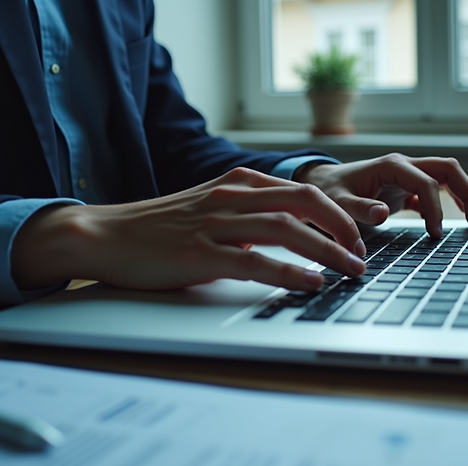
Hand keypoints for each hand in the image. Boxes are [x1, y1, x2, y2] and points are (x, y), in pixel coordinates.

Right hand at [12, 168, 366, 291]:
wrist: (104, 235)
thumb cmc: (158, 228)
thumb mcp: (210, 209)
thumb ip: (248, 215)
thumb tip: (289, 235)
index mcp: (237, 184)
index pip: (302, 190)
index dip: (338, 212)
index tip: (357, 235)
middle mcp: (231, 197)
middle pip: (304, 202)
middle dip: (342, 227)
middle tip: (362, 253)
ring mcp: (215, 224)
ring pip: (286, 230)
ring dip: (326, 251)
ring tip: (350, 270)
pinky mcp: (198, 253)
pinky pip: (254, 261)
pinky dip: (288, 272)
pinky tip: (310, 283)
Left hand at [296, 153, 467, 238]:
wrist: (319, 185)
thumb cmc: (327, 193)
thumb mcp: (336, 203)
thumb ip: (357, 209)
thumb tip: (383, 214)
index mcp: (392, 166)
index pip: (427, 182)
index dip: (436, 208)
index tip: (435, 234)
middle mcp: (404, 166)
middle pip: (449, 170)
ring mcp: (408, 176)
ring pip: (448, 177)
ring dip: (464, 196)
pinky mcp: (406, 189)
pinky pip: (437, 191)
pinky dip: (449, 205)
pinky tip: (453, 225)